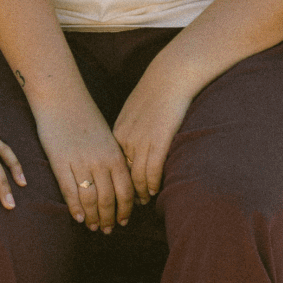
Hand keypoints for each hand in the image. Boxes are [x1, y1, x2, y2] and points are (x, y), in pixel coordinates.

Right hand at [33, 97, 133, 232]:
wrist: (62, 99)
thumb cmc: (85, 117)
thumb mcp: (107, 138)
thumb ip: (113, 159)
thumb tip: (119, 183)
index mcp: (115, 155)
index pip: (126, 191)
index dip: (126, 210)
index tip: (124, 221)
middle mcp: (101, 162)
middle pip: (109, 200)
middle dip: (110, 218)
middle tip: (108, 230)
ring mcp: (80, 163)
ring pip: (90, 200)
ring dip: (93, 218)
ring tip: (93, 227)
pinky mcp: (60, 163)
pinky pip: (70, 192)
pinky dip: (75, 208)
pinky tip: (78, 218)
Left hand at [112, 71, 195, 204]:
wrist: (170, 76)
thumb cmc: (155, 92)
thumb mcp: (134, 111)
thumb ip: (130, 130)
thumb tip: (132, 146)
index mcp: (118, 132)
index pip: (112, 166)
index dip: (114, 182)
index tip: (116, 194)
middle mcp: (126, 139)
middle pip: (121, 175)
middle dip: (122, 194)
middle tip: (127, 206)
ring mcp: (142, 141)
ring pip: (136, 176)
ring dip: (139, 193)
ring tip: (142, 203)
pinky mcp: (158, 141)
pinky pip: (152, 170)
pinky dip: (151, 184)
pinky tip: (154, 191)